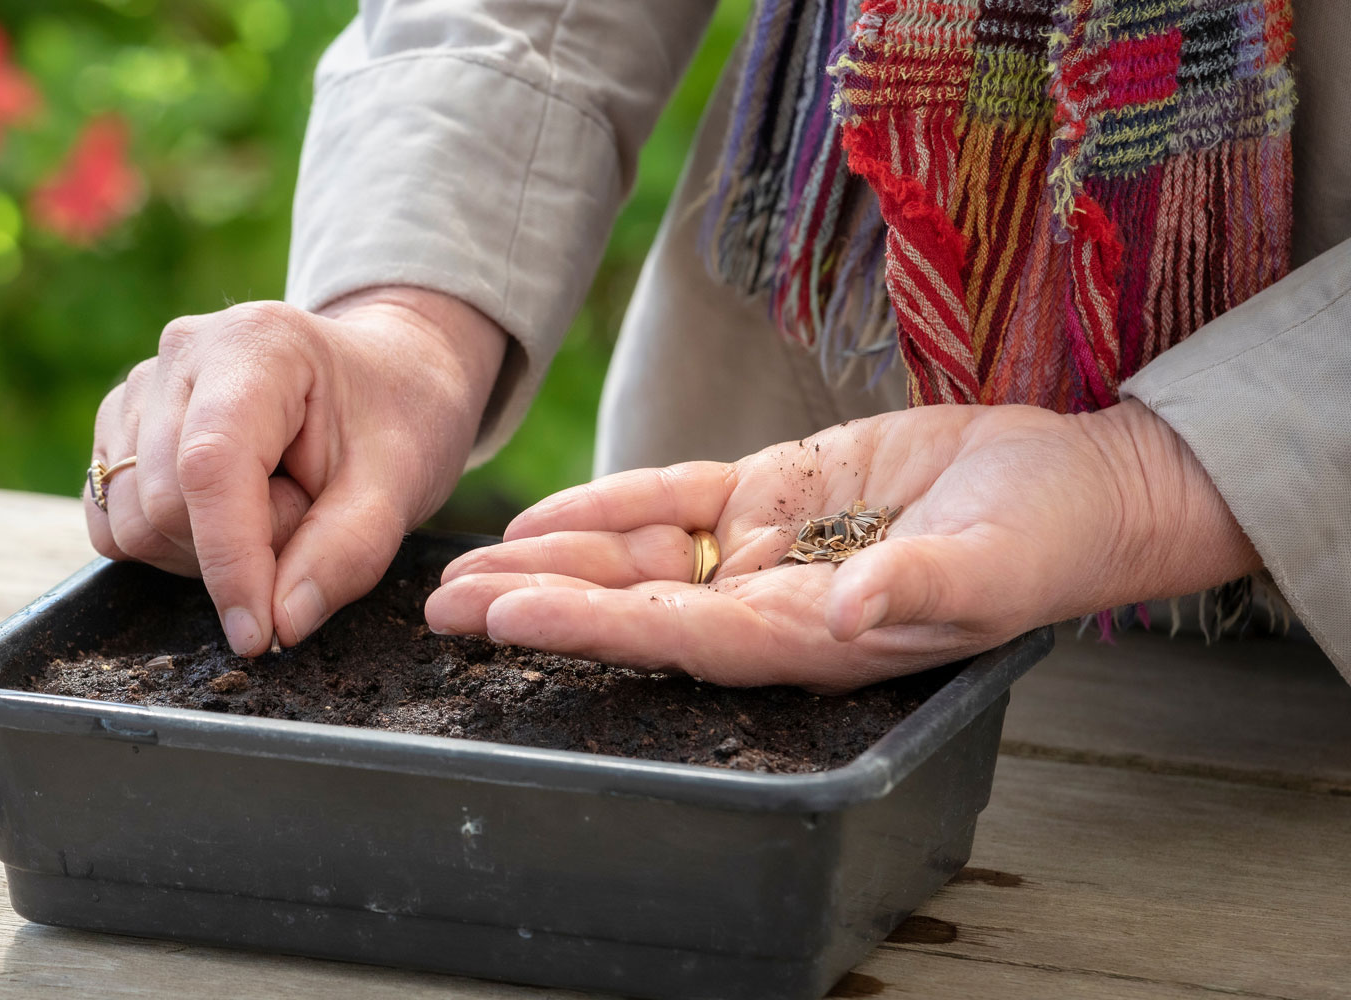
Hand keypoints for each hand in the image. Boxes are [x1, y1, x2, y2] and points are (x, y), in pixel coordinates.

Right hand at [89, 287, 506, 654]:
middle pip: (163, 505)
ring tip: (271, 507)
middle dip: (236, 550)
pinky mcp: (119, 426)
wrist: (380, 376)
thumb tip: (277, 625)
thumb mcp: (399, 486)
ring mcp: (141, 386)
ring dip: (203, 550)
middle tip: (305, 519)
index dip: (229, 561)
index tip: (259, 636)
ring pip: (132, 522)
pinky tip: (226, 514)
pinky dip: (170, 545)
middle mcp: (182, 354)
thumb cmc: (395, 419)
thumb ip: (345, 555)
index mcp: (255, 344)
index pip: (210, 467)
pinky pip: (114, 523)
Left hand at [426, 401, 1260, 691]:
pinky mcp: (782, 491)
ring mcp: (771, 547)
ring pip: (641, 555)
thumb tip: (846, 607)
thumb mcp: (994, 566)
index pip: (680, 635)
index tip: (512, 614)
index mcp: (813, 639)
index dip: (593, 624)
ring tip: (466, 565)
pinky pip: (681, 499)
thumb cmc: (1049, 539)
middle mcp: (775, 602)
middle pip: (634, 604)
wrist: (1082, 485)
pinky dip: (616, 501)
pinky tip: (544, 515)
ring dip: (556, 557)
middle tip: (443, 605)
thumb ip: (918, 589)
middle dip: (539, 602)